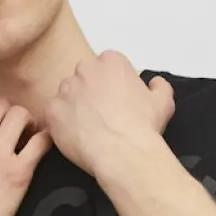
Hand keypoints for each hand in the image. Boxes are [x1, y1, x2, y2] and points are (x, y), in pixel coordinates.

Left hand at [44, 50, 174, 180]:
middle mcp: (85, 69)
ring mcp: (66, 89)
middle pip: (83, 78)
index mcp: (111, 62)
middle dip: (89, 93)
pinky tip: (74, 136)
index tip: (115, 102)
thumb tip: (154, 83)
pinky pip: (52, 113)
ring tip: (87, 129)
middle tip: (100, 116)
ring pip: (66, 95)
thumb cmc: (144, 127)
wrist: (124, 153)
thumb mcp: (163, 102)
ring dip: (73, 108)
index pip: (105, 67)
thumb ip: (159, 86)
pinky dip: (60, 123)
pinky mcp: (53, 110)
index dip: (110, 86)